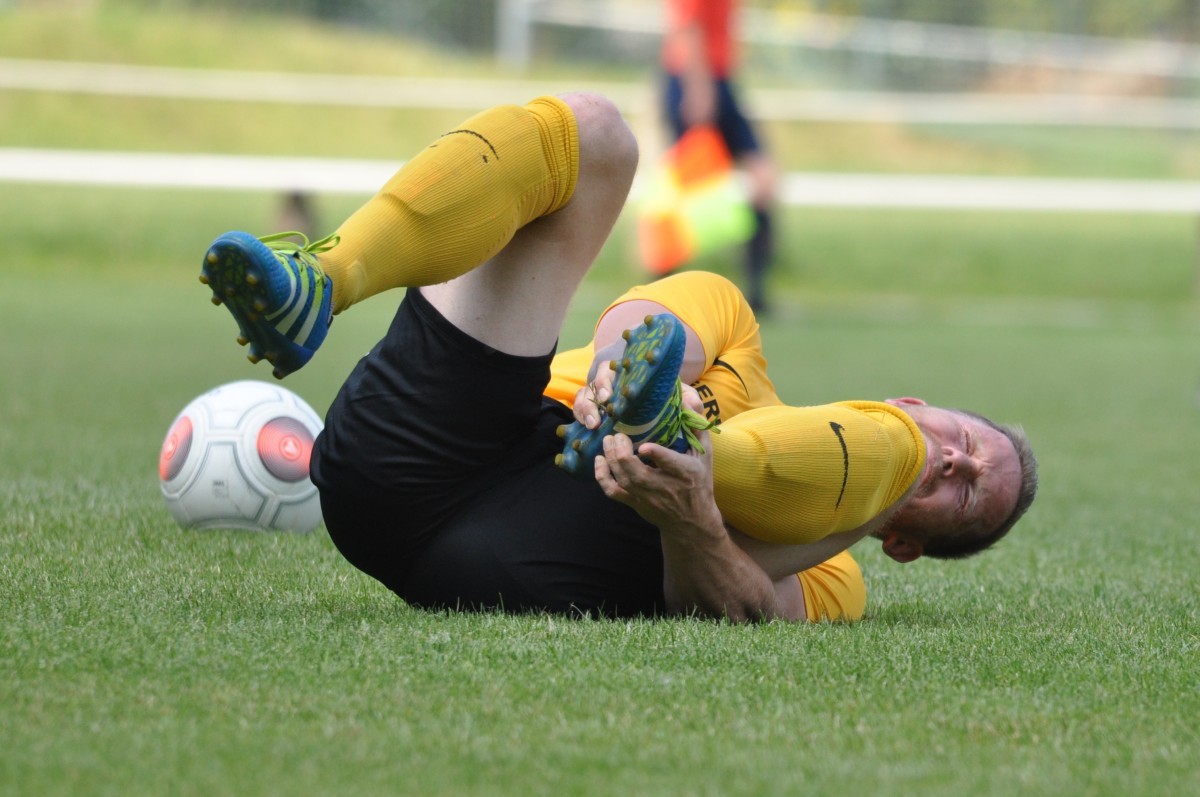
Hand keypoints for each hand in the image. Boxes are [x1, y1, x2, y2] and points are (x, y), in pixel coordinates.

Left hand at [594, 427, 720, 535]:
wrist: (691, 521)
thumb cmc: (699, 483)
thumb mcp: (705, 456)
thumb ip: (697, 429)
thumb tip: (688, 402)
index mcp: (684, 472)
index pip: (669, 464)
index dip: (656, 455)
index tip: (644, 446)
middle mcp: (664, 486)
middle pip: (636, 473)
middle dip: (621, 453)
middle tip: (617, 434)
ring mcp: (646, 497)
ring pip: (622, 480)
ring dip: (610, 459)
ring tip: (608, 441)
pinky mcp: (634, 503)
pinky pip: (612, 492)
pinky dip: (602, 476)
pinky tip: (599, 460)